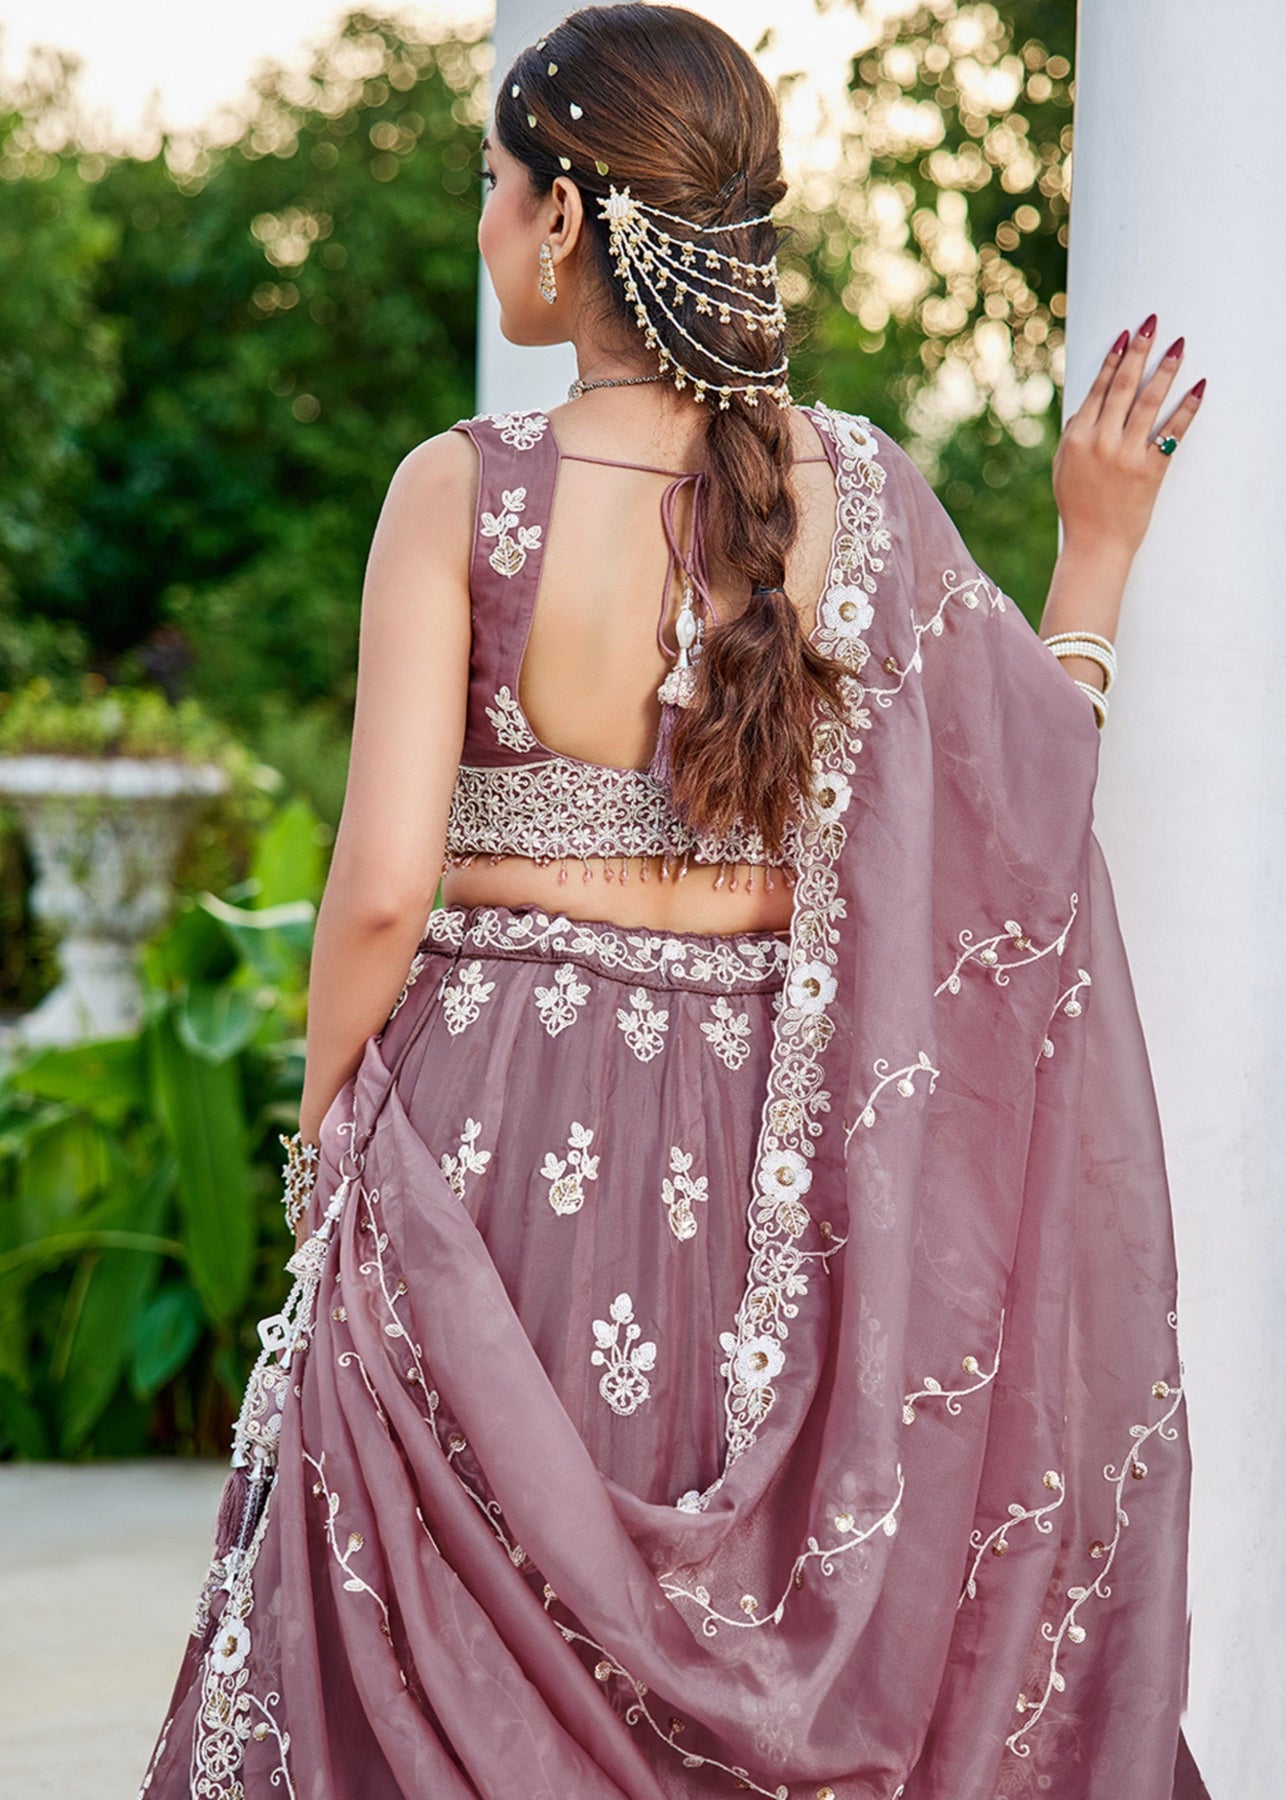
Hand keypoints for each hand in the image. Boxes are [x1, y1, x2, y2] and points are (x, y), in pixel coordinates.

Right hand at [1052, 315, 1205, 563]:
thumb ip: (1073, 434)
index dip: (1112, 360)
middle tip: (1152, 325)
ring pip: (1149, 402)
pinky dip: (1186, 408)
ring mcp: (1127, 455)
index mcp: (1077, 438)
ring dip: (1165, 371)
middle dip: (1139, 352)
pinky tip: (1198, 387)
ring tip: (1178, 347)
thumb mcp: (1064, 468)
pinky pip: (1172, 432)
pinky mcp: (1150, 470)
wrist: (1096, 545)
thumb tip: (1087, 405)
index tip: (1124, 335)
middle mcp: (1102, 442)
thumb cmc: (1078, 507)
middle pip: (1123, 387)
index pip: (1098, 389)